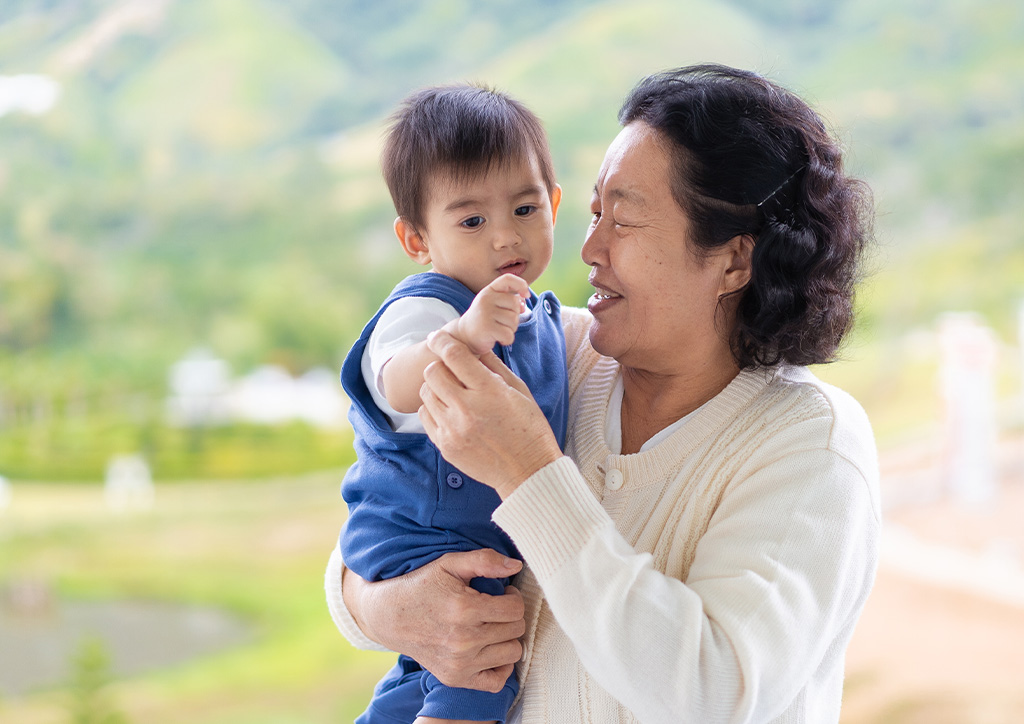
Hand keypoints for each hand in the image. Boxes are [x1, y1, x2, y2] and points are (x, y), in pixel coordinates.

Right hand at [348, 549, 525, 691]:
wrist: (389, 616)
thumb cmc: (422, 586)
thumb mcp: (450, 563)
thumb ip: (485, 560)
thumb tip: (517, 565)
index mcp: (464, 609)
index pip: (515, 609)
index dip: (513, 597)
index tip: (502, 593)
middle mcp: (463, 641)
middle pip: (516, 630)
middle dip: (510, 615)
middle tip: (494, 608)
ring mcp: (459, 664)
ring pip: (512, 653)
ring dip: (506, 638)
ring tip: (490, 626)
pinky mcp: (455, 679)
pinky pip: (497, 682)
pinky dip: (500, 666)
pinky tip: (490, 649)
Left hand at [419, 329, 562, 498]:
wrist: (528, 471)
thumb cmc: (529, 428)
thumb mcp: (519, 390)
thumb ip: (493, 366)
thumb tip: (473, 348)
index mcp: (489, 391)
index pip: (454, 355)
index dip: (442, 341)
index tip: (437, 337)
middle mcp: (467, 409)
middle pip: (433, 372)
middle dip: (441, 366)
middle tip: (452, 371)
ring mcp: (453, 429)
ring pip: (426, 393)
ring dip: (436, 388)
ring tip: (454, 394)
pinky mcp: (445, 446)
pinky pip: (425, 416)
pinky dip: (434, 409)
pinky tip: (451, 412)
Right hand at [452, 273, 529, 354]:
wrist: (465, 335)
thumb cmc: (485, 319)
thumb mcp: (496, 306)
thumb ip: (510, 302)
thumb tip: (523, 304)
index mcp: (489, 290)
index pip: (508, 279)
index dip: (521, 284)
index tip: (526, 295)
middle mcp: (486, 299)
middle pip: (515, 304)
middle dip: (515, 316)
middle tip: (503, 322)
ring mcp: (485, 313)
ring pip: (514, 320)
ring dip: (511, 329)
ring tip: (499, 330)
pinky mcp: (486, 328)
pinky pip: (509, 335)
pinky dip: (507, 340)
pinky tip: (498, 339)